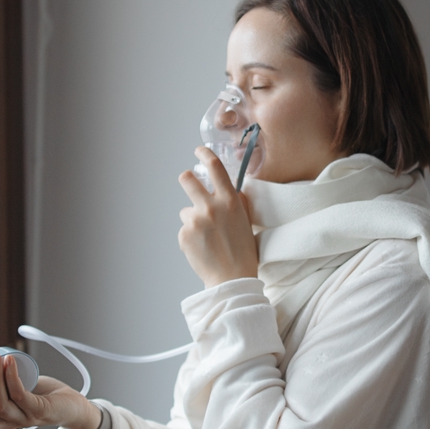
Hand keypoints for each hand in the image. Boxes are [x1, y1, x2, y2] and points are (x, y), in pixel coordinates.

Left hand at [177, 147, 257, 287]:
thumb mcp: (246, 220)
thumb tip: (230, 188)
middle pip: (187, 179)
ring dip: (193, 218)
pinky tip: (202, 247)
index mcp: (229, 201)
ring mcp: (195, 220)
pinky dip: (191, 236)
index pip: (215, 167)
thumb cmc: (243, 251)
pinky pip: (185, 229)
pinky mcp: (184, 234)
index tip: (199, 150)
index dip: (204, 154)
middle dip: (186, 179)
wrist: (232, 278)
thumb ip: (237, 201)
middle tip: (189, 183)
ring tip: (207, 237)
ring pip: (186, 210)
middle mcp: (210, 207)